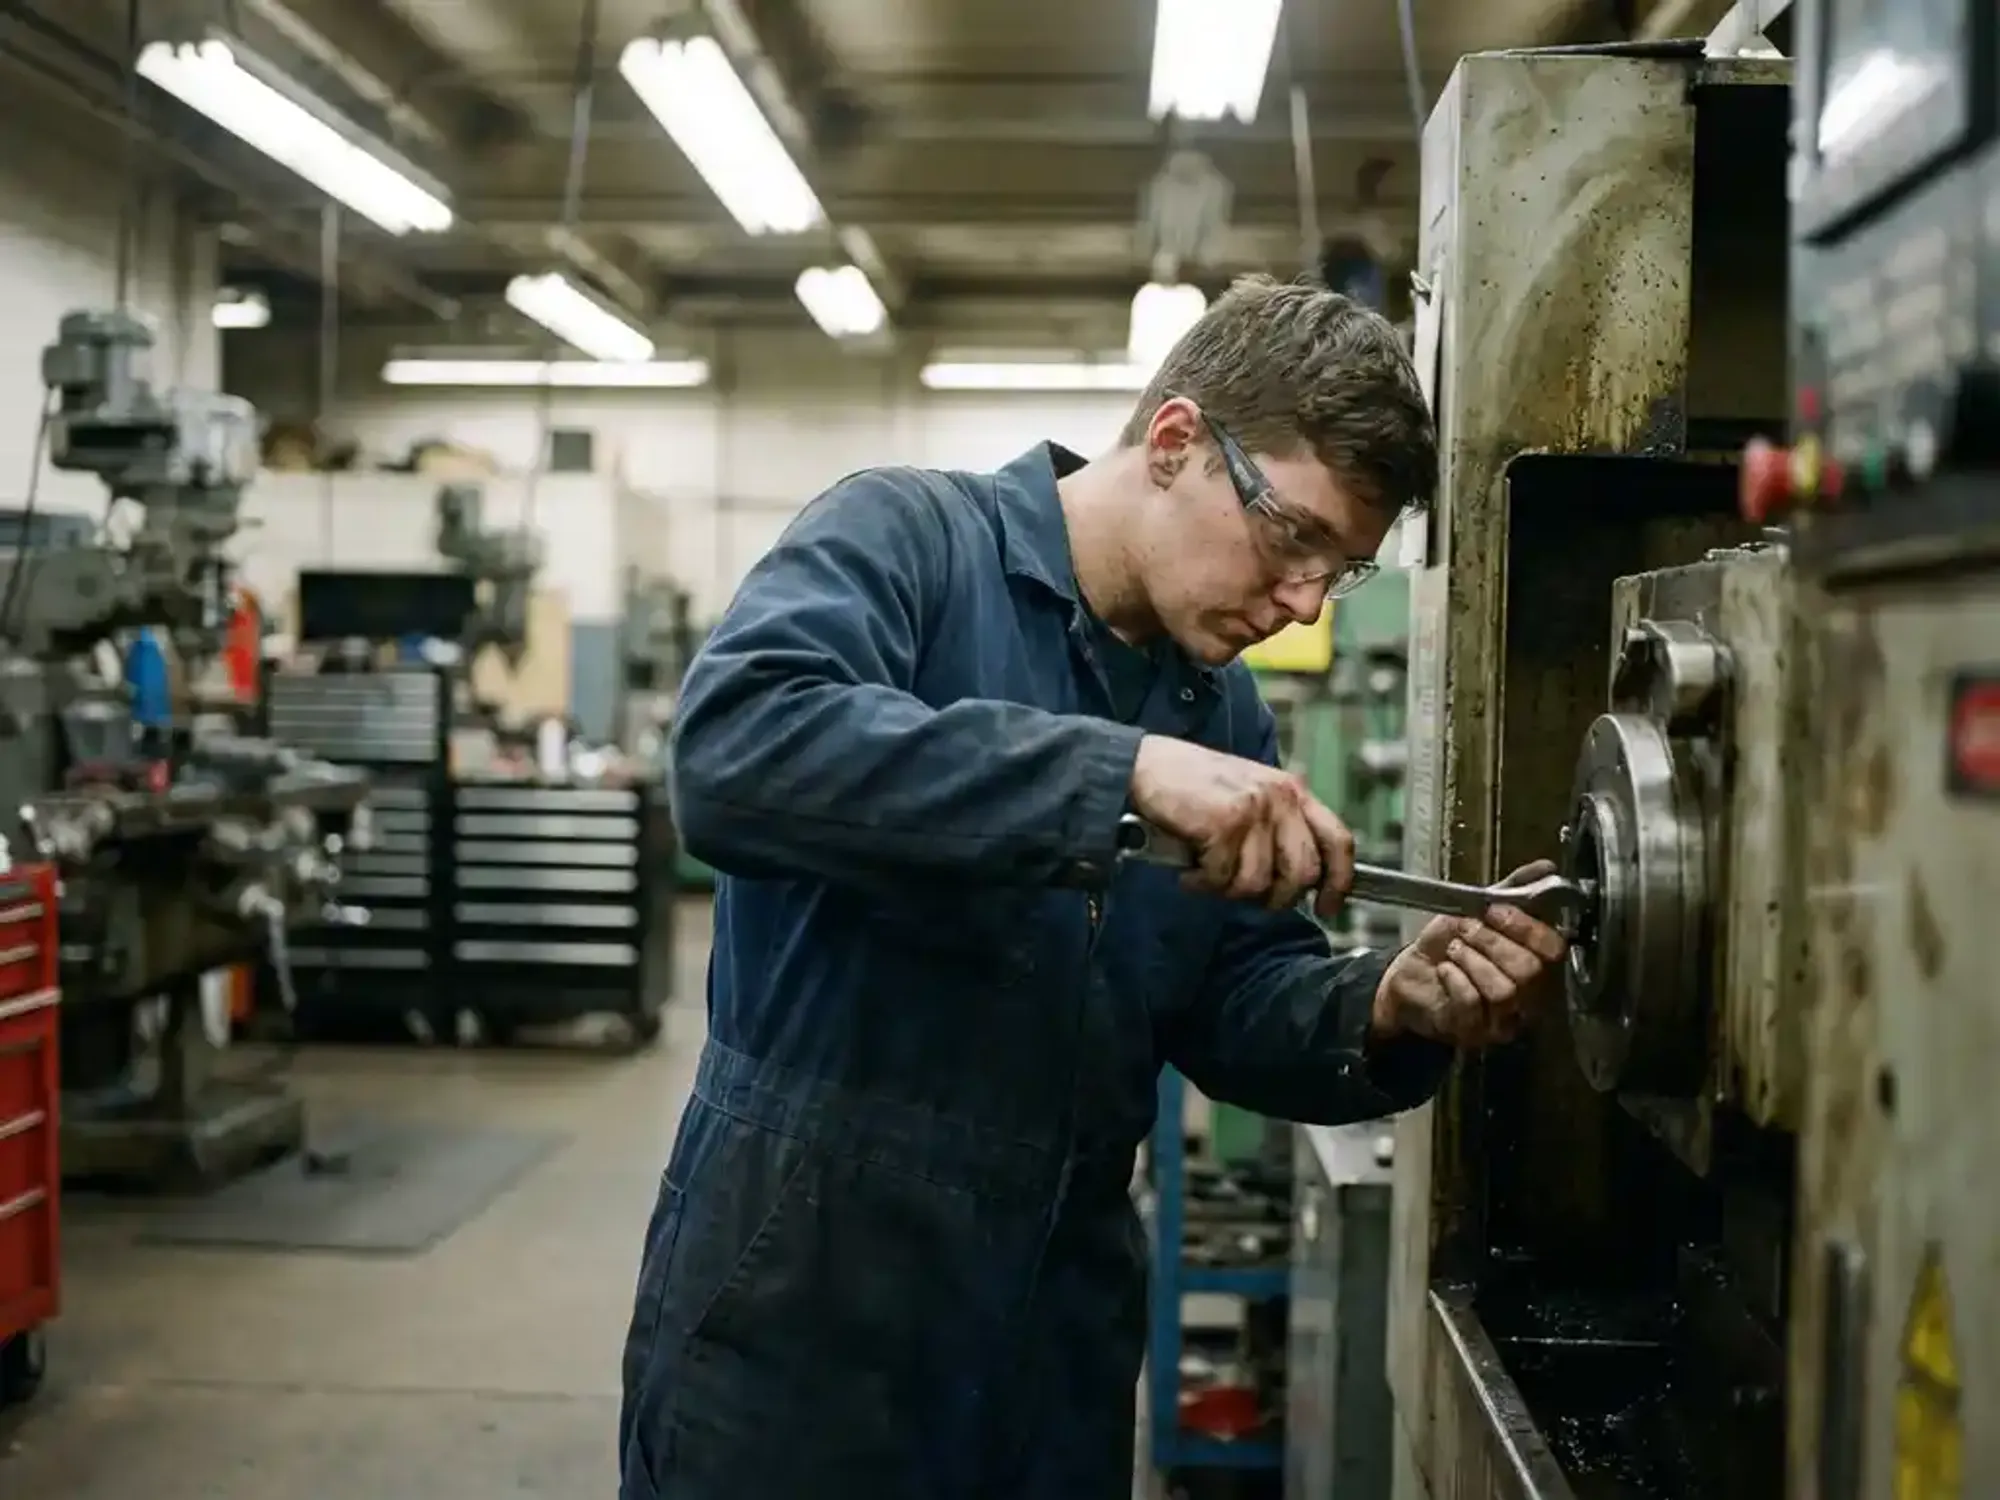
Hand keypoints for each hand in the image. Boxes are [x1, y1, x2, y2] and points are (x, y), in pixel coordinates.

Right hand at [1128, 734, 1353, 918]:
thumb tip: (1296, 879)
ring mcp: (1254, 810)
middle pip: (1301, 873)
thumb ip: (1276, 828)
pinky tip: (1188, 869)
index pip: (1338, 840)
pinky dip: (1201, 883)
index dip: (1339, 881)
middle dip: (1274, 897)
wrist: (1143, 766)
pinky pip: (1222, 878)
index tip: (1329, 907)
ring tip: (1206, 873)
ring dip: (1227, 889)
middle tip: (1243, 894)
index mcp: (1292, 790)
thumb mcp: (1248, 796)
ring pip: (1257, 882)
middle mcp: (1280, 797)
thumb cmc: (1191, 786)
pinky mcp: (1225, 823)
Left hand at [1369, 860, 1568, 1046]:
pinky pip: (1473, 1004)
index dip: (1525, 927)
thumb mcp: (1476, 910)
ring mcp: (1502, 1019)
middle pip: (1529, 971)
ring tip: (1454, 950)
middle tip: (1467, 931)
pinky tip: (1444, 971)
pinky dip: (1454, 979)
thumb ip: (1512, 890)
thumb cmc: (1446, 945)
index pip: (1554, 949)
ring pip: (1504, 990)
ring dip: (1473, 961)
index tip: (1494, 911)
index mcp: (1535, 964)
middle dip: (1492, 942)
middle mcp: (1527, 996)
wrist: (1406, 974)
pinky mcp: (1474, 1033)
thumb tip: (1547, 867)